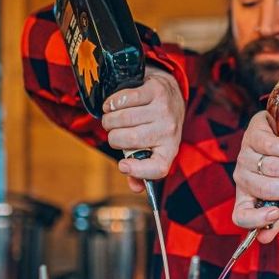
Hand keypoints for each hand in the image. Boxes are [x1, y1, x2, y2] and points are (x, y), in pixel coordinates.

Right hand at [101, 67, 184, 191]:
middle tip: (114, 132)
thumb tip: (135, 188)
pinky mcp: (156, 91)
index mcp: (170, 149)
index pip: (158, 168)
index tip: (122, 165)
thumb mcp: (153, 146)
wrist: (169, 93)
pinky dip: (111, 103)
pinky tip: (112, 105)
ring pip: (122, 118)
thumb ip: (142, 167)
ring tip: (112, 119)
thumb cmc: (155, 125)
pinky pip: (123, 99)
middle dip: (113, 137)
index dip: (138, 171)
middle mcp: (170, 130)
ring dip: (109, 119)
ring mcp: (164, 110)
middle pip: (128, 139)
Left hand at [232, 111, 278, 242]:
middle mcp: (242, 177)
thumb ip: (277, 214)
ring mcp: (245, 155)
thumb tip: (264, 239)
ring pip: (272, 167)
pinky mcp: (252, 134)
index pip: (240, 216)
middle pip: (265, 188)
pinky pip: (272, 146)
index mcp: (247, 197)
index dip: (256, 219)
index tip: (277, 213)